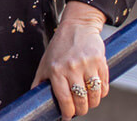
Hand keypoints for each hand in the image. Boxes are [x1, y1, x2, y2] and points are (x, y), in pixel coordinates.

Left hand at [30, 2, 109, 118]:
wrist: (77, 26)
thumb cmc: (59, 46)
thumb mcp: (45, 63)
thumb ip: (40, 81)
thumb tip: (33, 99)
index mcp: (56, 70)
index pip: (64, 99)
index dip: (67, 112)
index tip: (67, 117)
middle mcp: (71, 68)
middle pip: (80, 100)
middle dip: (81, 110)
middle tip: (79, 110)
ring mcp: (87, 64)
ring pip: (94, 95)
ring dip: (93, 103)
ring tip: (89, 103)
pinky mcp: (100, 61)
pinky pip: (104, 85)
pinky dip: (102, 93)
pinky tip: (97, 92)